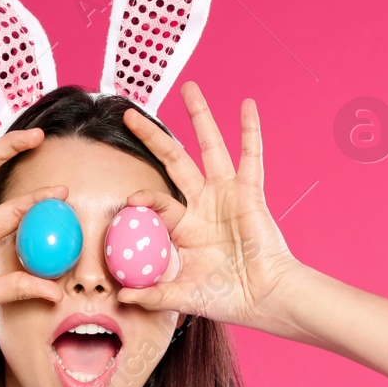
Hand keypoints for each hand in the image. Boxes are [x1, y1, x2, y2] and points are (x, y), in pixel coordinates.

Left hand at [117, 81, 305, 332]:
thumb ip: (155, 294)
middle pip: (173, 161)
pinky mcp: (250, 192)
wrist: (265, 298)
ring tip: (189, 89)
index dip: (142, 198)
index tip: (130, 200)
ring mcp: (226, 195)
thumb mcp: (184, 296)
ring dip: (199, 117)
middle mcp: (202, 205)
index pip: (156, 202)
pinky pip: (252, 156)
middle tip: (129, 113)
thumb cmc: (227, 297)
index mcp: (184, 227)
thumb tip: (123, 297)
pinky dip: (250, 131)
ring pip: (209, 148)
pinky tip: (246, 105)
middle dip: (152, 137)